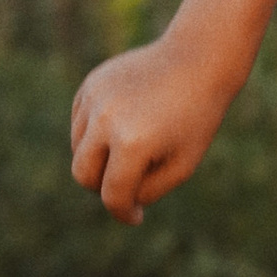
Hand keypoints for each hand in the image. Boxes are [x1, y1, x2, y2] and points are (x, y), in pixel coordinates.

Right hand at [69, 21, 238, 223]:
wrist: (197, 59)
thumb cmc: (196, 117)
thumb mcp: (182, 165)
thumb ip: (147, 191)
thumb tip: (116, 200)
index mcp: (133, 143)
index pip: (112, 195)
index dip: (124, 213)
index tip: (136, 217)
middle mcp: (106, 120)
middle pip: (83, 174)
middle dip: (103, 187)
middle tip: (130, 183)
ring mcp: (94, 99)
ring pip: (79, 149)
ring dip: (100, 159)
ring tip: (136, 146)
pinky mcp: (90, 84)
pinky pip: (80, 124)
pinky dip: (95, 134)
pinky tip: (125, 125)